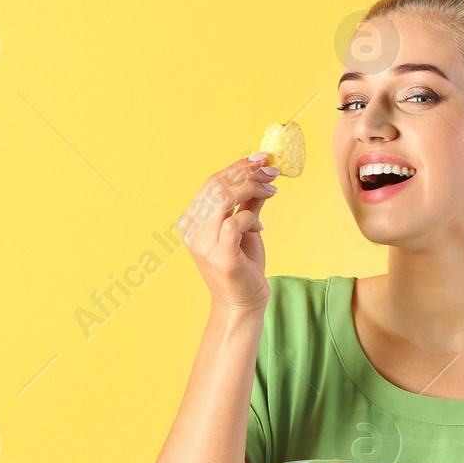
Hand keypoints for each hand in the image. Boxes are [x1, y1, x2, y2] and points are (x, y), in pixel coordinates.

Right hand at [177, 154, 278, 315]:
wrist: (242, 304)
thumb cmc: (242, 267)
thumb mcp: (245, 229)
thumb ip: (248, 203)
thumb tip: (261, 174)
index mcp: (192, 221)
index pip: (212, 183)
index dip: (237, 167)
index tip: (261, 158)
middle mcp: (192, 230)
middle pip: (217, 186)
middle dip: (247, 172)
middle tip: (271, 170)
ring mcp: (204, 243)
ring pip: (225, 198)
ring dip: (252, 188)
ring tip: (271, 189)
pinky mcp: (221, 256)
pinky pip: (235, 222)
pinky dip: (251, 217)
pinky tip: (259, 225)